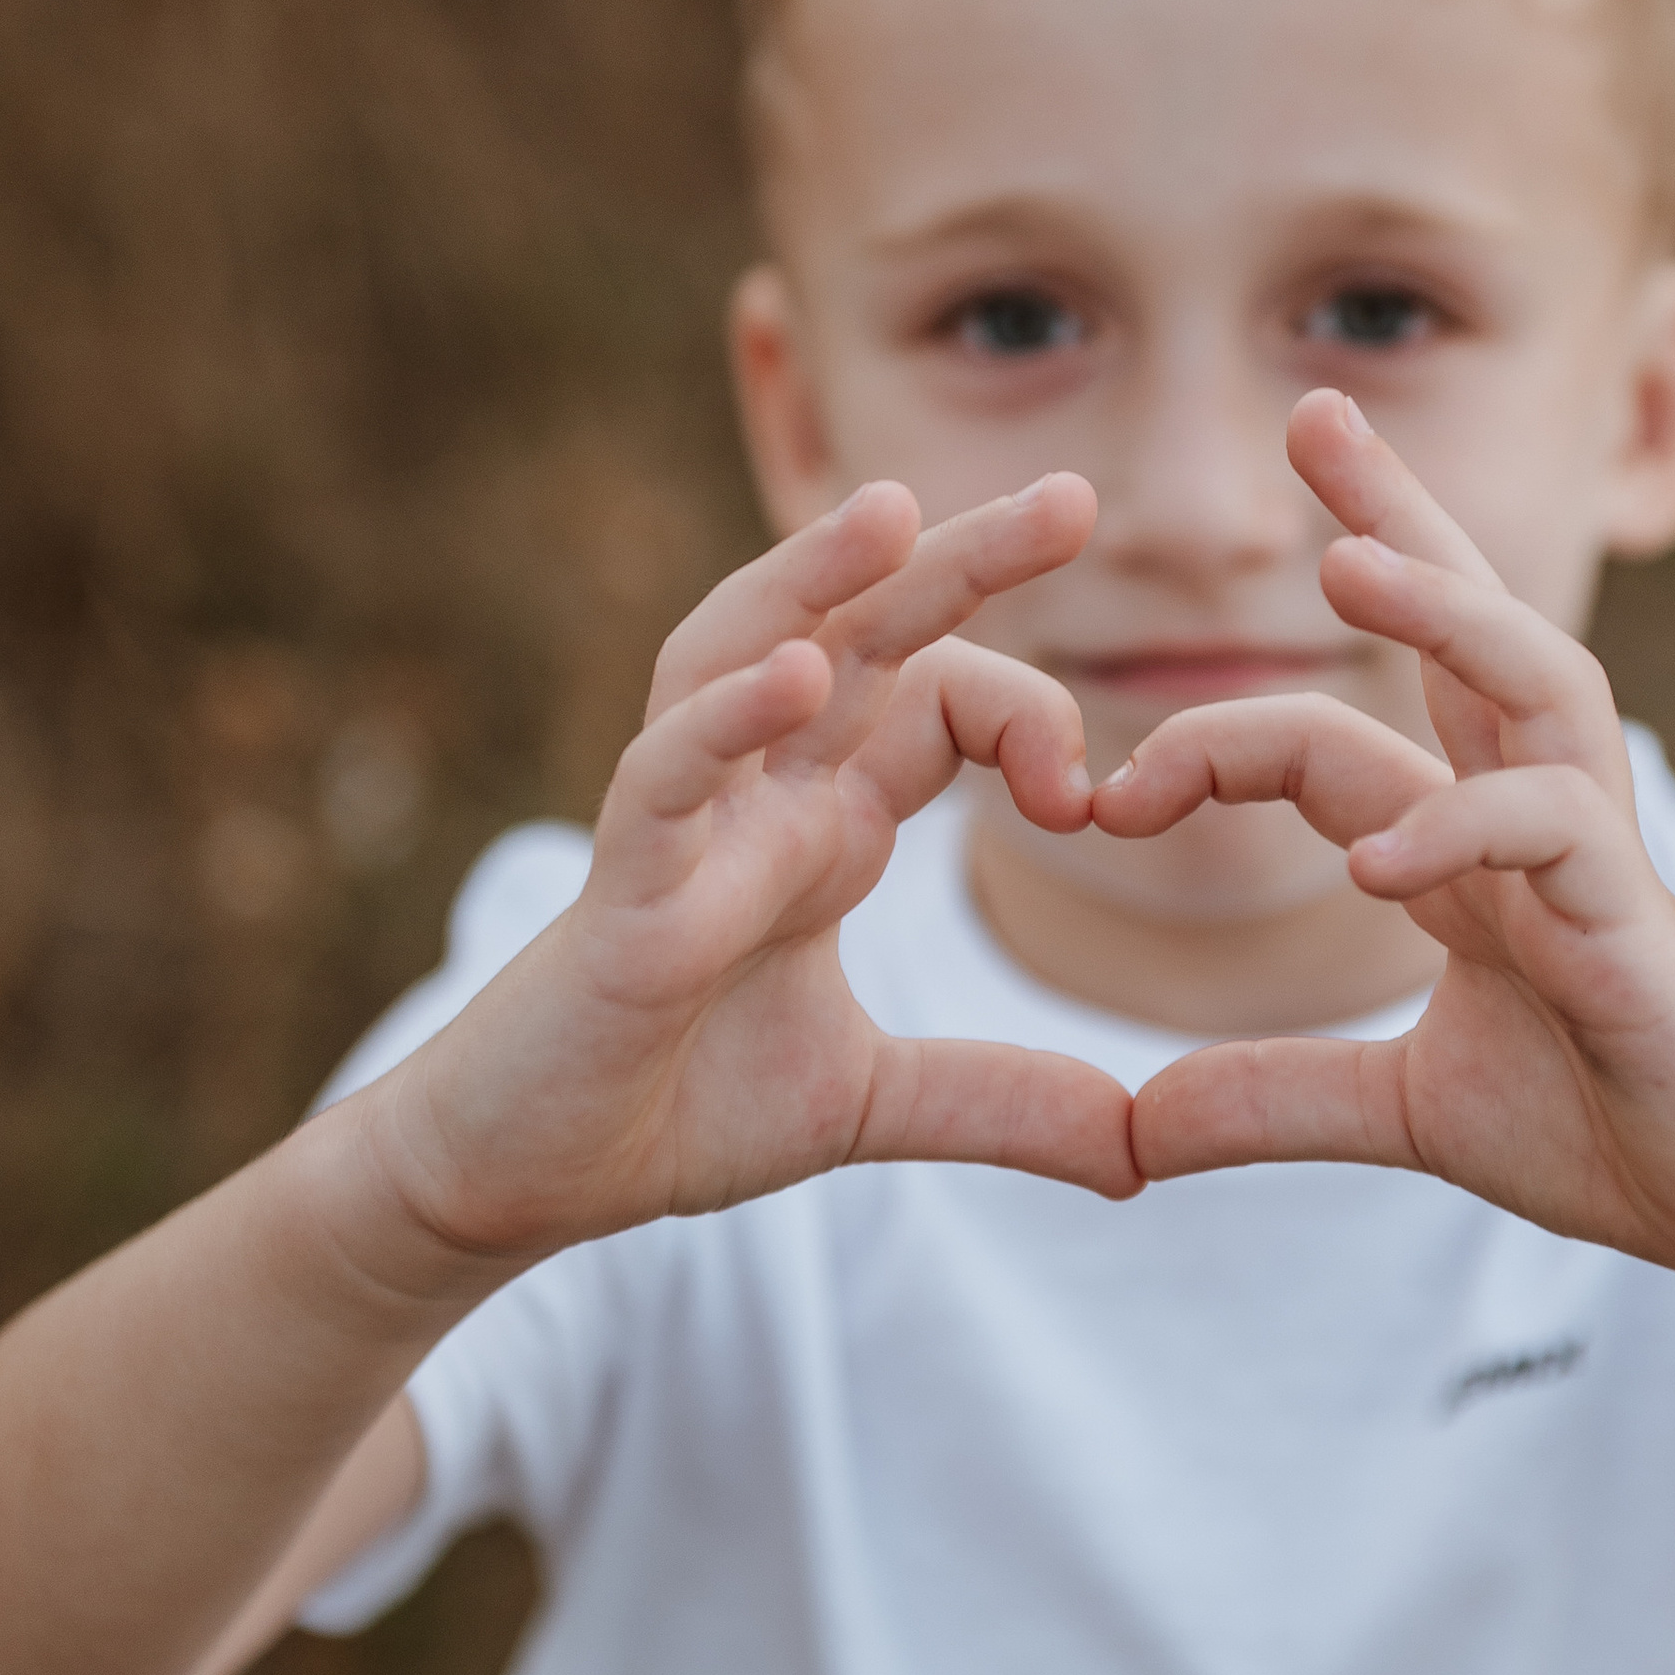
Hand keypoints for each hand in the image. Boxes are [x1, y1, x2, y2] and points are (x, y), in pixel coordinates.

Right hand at [375, 473, 1138, 1256]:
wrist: (527, 1177)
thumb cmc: (673, 1104)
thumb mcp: (872, 1102)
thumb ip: (1007, 1103)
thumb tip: (1146, 1153)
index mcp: (829, 822)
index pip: (940, 698)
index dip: (1032, 721)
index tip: (1095, 805)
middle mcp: (761, 798)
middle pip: (860, 636)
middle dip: (959, 560)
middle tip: (1071, 497)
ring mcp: (685, 831)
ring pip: (739, 659)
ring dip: (811, 578)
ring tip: (892, 509)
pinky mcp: (621, 894)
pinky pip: (664, 782)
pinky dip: (721, 723)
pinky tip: (789, 675)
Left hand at [1100, 393, 1674, 1294]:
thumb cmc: (1617, 1129)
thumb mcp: (1407, 1114)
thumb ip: (1275, 1099)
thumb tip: (1130, 1130)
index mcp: (1479, 841)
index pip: (1376, 705)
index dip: (1240, 720)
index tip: (1110, 782)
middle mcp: (1537, 818)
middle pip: (1475, 625)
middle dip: (1397, 513)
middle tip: (1313, 408)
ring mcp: (1595, 863)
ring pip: (1535, 683)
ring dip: (1445, 615)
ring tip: (1343, 566)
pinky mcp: (1637, 936)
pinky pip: (1557, 837)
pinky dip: (1466, 831)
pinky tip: (1377, 864)